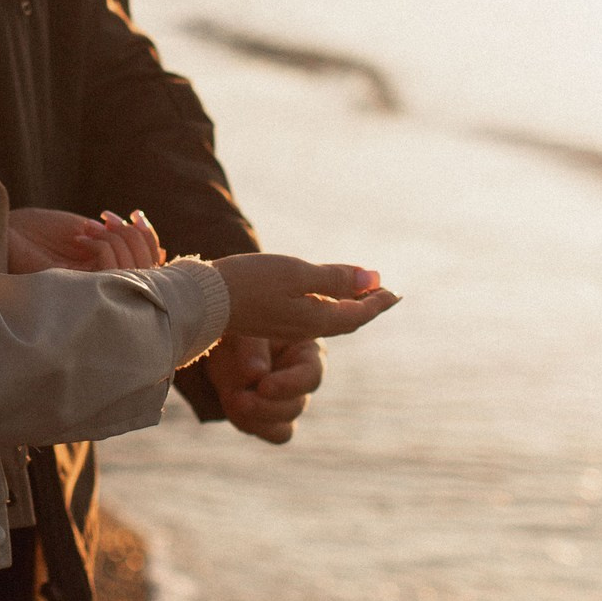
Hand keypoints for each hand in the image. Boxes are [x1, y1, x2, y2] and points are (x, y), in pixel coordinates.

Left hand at [6, 206, 165, 273]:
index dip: (149, 239)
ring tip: (91, 227)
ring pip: (132, 270)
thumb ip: (119, 241)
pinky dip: (103, 247)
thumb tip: (157, 246)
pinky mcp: (78, 290)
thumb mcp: (89, 232)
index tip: (136, 213)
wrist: (6, 233)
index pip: (150, 266)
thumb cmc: (40, 232)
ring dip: (117, 240)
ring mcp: (93, 289)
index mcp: (110, 274)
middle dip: (134, 236)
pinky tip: (82, 235)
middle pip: (148, 268)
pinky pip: (110, 273)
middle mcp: (105, 286)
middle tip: (108, 218)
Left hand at [206, 335, 322, 443]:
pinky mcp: (273, 418)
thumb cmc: (236, 328)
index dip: (289, 385)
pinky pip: (273, 433)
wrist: (216, 345)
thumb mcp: (242, 329)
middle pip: (295, 407)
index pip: (310, 375)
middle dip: (264, 406)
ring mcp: (289, 402)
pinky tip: (232, 407)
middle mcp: (302, 379)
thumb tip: (257, 374)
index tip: (263, 386)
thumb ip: (252, 348)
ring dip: (255, 417)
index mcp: (306, 351)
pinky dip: (251, 425)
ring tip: (232, 398)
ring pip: (284, 427)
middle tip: (238, 398)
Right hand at [214, 254, 397, 341]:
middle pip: (347, 320)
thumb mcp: (297, 274)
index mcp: (317, 318)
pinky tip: (323, 298)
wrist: (205, 301)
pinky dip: (328, 306)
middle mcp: (306, 327)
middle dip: (368, 306)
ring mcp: (288, 325)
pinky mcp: (272, 320)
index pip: (358, 312)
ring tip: (361, 294)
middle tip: (386, 294)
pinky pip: (312, 316)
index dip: (378, 301)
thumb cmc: (251, 282)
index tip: (396, 293)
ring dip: (350, 306)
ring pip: (330, 319)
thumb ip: (336, 278)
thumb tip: (373, 278)